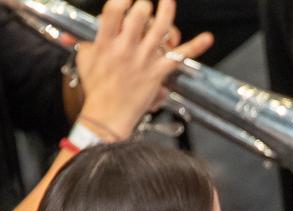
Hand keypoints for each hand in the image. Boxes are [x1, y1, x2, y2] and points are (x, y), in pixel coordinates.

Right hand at [73, 0, 210, 140]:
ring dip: (167, 10)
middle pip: (140, 15)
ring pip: (160, 28)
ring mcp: (144, 60)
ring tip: (167, 0)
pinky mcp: (158, 72)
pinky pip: (179, 57)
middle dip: (144, 5)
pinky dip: (196, 46)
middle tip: (144, 6)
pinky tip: (207, 38)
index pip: (114, 11)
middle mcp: (126, 48)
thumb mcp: (85, 61)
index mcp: (106, 43)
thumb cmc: (97, 90)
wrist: (107, 117)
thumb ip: (86, 42)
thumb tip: (88, 31)